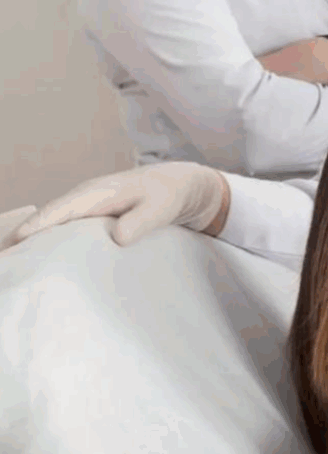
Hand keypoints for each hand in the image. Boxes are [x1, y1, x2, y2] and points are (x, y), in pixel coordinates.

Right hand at [1, 163, 228, 248]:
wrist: (182, 184)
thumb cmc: (170, 195)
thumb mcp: (161, 208)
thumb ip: (140, 222)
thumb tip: (117, 238)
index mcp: (95, 194)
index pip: (55, 214)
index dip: (30, 231)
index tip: (9, 251)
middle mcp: (83, 198)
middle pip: (43, 220)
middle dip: (19, 240)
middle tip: (5, 268)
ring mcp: (85, 206)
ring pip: (50, 225)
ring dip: (30, 243)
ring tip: (13, 269)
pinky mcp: (91, 216)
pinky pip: (62, 228)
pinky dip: (48, 241)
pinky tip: (41, 261)